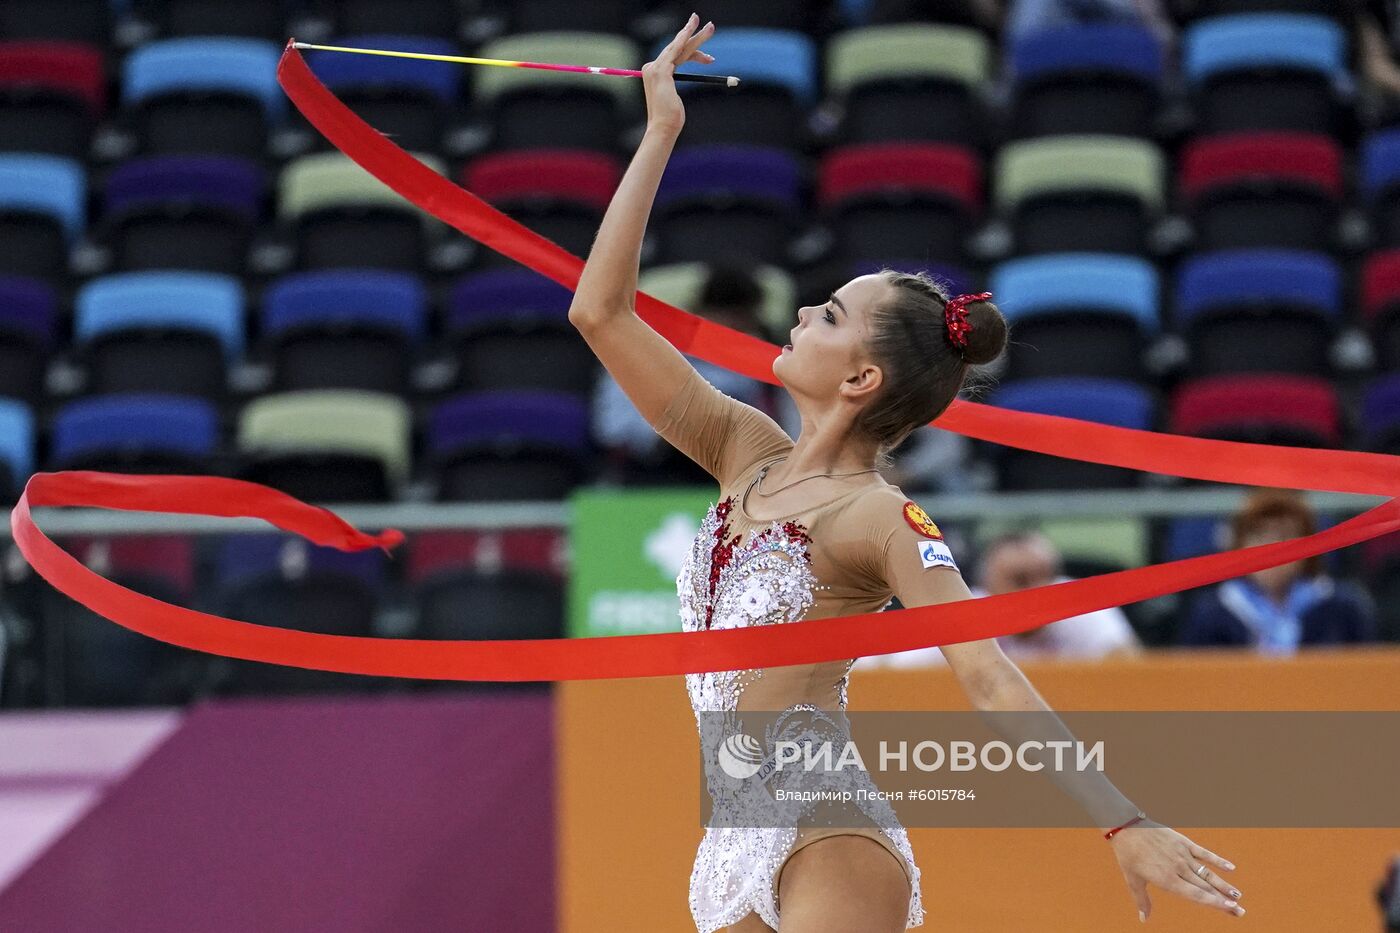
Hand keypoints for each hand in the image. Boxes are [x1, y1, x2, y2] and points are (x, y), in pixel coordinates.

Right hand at [641, 13, 715, 136]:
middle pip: (677, 47)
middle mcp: (651, 67)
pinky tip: (696, 33)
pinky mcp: (661, 71)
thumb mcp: (674, 97)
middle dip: (694, 35)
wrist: (663, 126)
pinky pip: (677, 51)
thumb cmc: (671, 117)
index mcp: (654, 73)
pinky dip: (686, 41)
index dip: (693, 52)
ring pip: (680, 47)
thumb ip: (674, 86)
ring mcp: (655, 68)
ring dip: (697, 36)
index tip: (708, 56)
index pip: (675, 56)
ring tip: (711, 27)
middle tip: (710, 26)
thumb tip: (685, 81)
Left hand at [1110, 822, 1243, 921]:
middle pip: (1206, 887)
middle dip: (1224, 900)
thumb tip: (1144, 920)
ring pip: (1207, 872)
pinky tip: (1231, 867)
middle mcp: (1178, 869)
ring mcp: (1182, 855)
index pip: (1196, 895)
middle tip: (1240, 911)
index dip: (1214, 903)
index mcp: (1167, 880)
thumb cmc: (1128, 855)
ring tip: (1238, 895)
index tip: (1230, 909)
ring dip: (1224, 884)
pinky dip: (1217, 860)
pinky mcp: (1183, 842)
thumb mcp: (1132, 880)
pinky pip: (1203, 853)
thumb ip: (1142, 900)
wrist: (1126, 826)